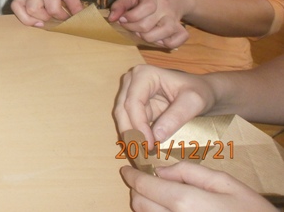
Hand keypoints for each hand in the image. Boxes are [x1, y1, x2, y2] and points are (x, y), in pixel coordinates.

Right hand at [10, 0, 81, 26]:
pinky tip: (34, 19)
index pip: (53, 7)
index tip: (68, 17)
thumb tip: (81, 19)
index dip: (62, 17)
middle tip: (56, 16)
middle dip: (48, 18)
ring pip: (25, 10)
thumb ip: (74, 3)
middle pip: (36, 10)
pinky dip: (23, 17)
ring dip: (36, 19)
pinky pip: (15, 7)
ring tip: (46, 18)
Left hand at [109, 0, 190, 47]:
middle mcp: (166, 9)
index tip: (123, 18)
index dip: (130, 16)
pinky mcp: (181, 30)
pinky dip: (164, 44)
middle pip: (146, 26)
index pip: (146, 7)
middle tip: (128, 24)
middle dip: (132, 28)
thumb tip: (111, 19)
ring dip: (146, 37)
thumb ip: (120, 4)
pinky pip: (174, 42)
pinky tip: (157, 37)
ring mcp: (175, 21)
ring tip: (141, 31)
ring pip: (160, 37)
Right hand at [114, 64, 215, 144]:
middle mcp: (132, 81)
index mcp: (144, 74)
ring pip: (123, 118)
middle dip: (132, 133)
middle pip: (123, 110)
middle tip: (144, 154)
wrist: (203, 91)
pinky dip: (135, 136)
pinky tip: (143, 149)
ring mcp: (131, 93)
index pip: (133, 102)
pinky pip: (130, 123)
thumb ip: (176, 117)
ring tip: (144, 154)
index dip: (138, 125)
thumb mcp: (193, 102)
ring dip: (131, 137)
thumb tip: (155, 137)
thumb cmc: (200, 91)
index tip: (150, 145)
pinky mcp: (135, 105)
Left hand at [120, 163, 274, 211]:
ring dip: (145, 206)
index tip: (127, 170)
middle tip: (146, 182)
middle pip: (138, 204)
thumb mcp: (225, 183)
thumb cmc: (250, 211)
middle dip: (138, 190)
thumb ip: (189, 172)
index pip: (144, 186)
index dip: (132, 176)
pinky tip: (168, 210)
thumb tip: (161, 171)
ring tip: (159, 197)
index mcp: (185, 201)